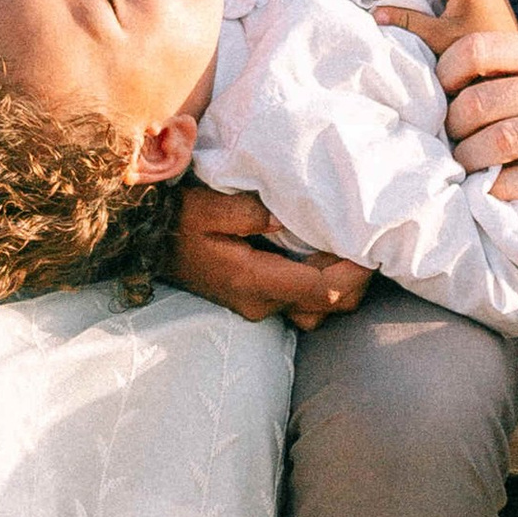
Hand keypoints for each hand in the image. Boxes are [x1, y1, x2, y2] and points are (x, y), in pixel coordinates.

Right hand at [170, 181, 373, 328]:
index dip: (355, 272)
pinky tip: (322, 254)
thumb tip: (286, 216)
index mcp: (253, 281)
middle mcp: (261, 303)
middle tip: (368, 241)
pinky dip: (321, 284)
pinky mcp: (256, 301)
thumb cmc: (175, 220)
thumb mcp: (206, 206)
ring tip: (348, 248)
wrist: (145, 244)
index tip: (373, 244)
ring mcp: (258, 306)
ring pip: (319, 310)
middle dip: (357, 279)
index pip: (322, 289)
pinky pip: (302, 302)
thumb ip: (248, 212)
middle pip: (329, 306)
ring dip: (340, 285)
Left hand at [436, 26, 517, 198]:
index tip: (442, 96)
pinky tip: (496, 193)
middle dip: (452, 130)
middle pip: (478, 104)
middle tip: (450, 144)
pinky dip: (507, 190)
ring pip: (501, 143)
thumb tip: (473, 85)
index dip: (445, 76)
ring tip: (467, 170)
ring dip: (472, 162)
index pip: (476, 51)